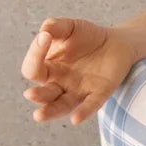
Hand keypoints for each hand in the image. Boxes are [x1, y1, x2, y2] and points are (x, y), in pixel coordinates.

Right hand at [21, 17, 138, 126]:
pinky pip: (89, 106)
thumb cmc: (88, 36)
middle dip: (37, 96)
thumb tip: (43, 32)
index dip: (36, 54)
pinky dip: (83, 112)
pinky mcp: (98, 94)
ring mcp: (78, 91)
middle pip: (44, 94)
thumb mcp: (69, 27)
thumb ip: (54, 27)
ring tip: (38, 116)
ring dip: (51, 111)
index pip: (34, 68)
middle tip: (30, 94)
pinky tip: (75, 119)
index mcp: (49, 68)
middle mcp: (60, 84)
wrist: (116, 42)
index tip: (45, 37)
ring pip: (61, 106)